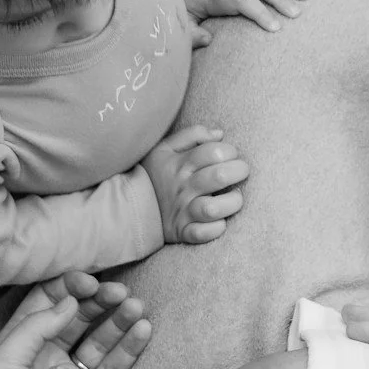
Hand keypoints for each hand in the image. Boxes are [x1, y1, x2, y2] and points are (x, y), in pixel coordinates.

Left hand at [0, 276, 150, 368]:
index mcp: (19, 345)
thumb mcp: (3, 367)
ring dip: (118, 321)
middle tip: (122, 292)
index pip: (46, 303)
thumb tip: (68, 301)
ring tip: (138, 307)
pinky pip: (114, 367)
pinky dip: (129, 348)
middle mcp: (45, 357)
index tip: (90, 282)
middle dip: (99, 301)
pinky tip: (143, 331)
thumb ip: (34, 328)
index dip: (68, 287)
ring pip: (99, 339)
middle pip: (77, 317)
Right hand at [143, 124, 249, 242]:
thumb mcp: (165, 148)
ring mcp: (183, 211)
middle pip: (219, 176)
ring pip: (212, 209)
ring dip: (232, 202)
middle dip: (239, 171)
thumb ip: (192, 135)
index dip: (230, 150)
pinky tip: (220, 221)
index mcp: (180, 164)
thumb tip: (219, 134)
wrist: (128, 206)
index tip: (231, 155)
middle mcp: (183, 187)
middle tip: (241, 172)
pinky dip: (216, 229)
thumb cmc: (154, 174)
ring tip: (234, 197)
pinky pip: (202, 234)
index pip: (213, 151)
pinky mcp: (183, 231)